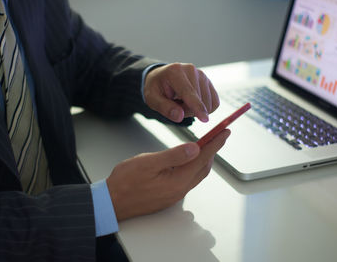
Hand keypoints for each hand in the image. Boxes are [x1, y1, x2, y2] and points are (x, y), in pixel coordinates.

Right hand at [106, 129, 230, 220]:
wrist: (111, 203)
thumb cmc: (125, 182)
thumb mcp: (148, 162)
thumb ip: (173, 156)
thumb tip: (195, 148)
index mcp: (178, 181)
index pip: (202, 158)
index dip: (215, 143)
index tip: (224, 132)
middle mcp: (180, 190)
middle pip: (203, 167)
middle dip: (212, 150)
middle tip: (218, 136)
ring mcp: (174, 195)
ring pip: (196, 174)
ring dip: (203, 159)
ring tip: (206, 145)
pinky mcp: (168, 196)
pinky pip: (187, 180)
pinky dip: (193, 167)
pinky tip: (188, 160)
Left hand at [143, 63, 219, 122]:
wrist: (162, 78)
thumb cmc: (157, 88)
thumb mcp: (152, 99)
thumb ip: (165, 108)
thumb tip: (179, 116)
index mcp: (175, 72)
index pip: (188, 92)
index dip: (196, 106)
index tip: (204, 119)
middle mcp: (191, 70)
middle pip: (199, 101)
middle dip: (188, 111)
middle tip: (175, 106)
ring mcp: (202, 75)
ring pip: (208, 104)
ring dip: (195, 110)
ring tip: (182, 102)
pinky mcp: (209, 82)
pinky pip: (214, 103)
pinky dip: (204, 108)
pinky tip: (192, 103)